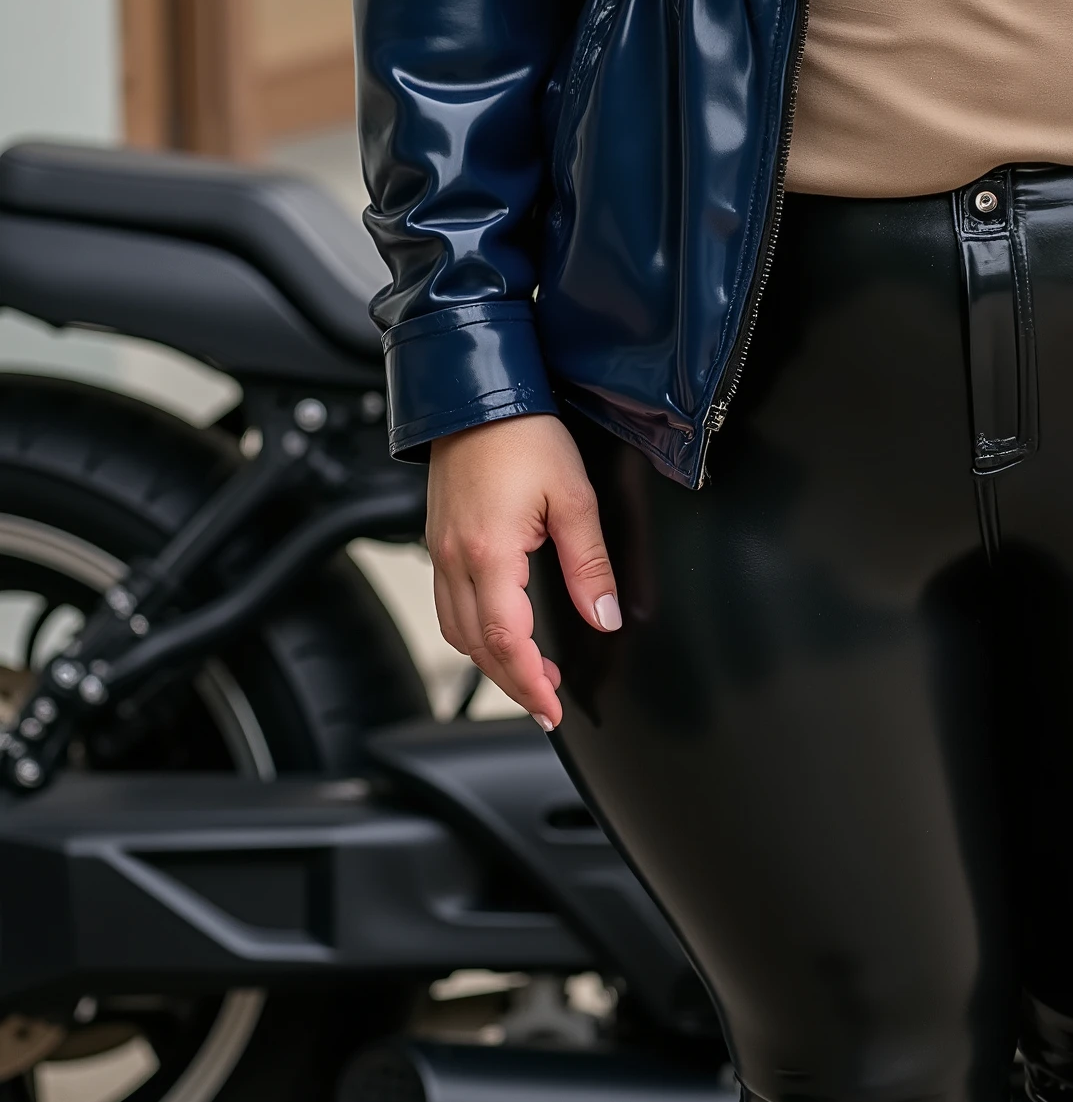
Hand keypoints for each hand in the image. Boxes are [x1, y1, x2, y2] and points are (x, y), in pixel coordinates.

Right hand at [425, 413, 620, 728]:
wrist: (478, 393)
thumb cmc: (524, 433)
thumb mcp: (574, 497)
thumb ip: (589, 564)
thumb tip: (604, 615)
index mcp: (489, 552)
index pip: (504, 641)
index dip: (528, 683)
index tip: (552, 708)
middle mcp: (455, 558)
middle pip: (475, 647)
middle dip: (512, 683)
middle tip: (547, 705)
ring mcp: (441, 550)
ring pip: (455, 631)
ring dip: (490, 661)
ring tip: (530, 674)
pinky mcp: (439, 540)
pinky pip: (448, 605)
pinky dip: (473, 632)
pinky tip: (501, 632)